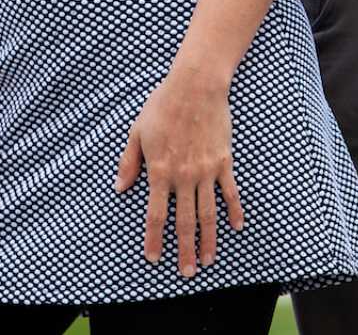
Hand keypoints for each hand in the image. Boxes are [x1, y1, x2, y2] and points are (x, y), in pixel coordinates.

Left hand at [114, 76, 244, 278]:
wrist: (196, 85)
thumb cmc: (163, 105)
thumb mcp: (137, 132)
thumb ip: (129, 162)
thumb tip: (121, 188)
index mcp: (160, 171)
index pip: (156, 215)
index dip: (154, 239)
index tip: (154, 257)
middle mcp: (184, 176)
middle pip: (185, 222)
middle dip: (184, 250)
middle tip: (186, 272)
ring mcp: (206, 171)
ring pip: (209, 213)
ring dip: (208, 240)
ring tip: (207, 260)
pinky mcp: (223, 161)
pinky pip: (230, 192)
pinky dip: (234, 211)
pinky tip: (236, 227)